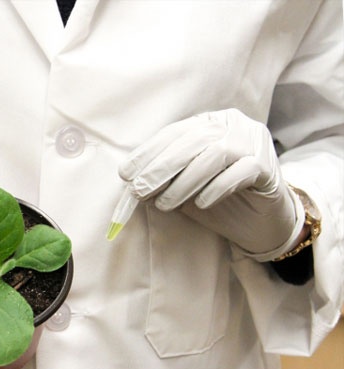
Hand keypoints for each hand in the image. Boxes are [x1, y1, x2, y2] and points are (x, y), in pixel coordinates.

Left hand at [119, 109, 301, 260]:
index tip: (125, 173)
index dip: (147, 152)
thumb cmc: (218, 199)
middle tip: (139, 191)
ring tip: (165, 204)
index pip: (173, 133)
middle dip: (160, 168)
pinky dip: (216, 188)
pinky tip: (200, 204)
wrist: (261, 222)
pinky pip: (240, 172)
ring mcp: (254, 141)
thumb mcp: (183, 187)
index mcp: (209, 122)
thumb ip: (163, 180)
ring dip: (184, 182)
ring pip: (214, 154)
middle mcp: (232, 124)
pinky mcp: (268, 164)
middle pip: (192, 141)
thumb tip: (132, 183)